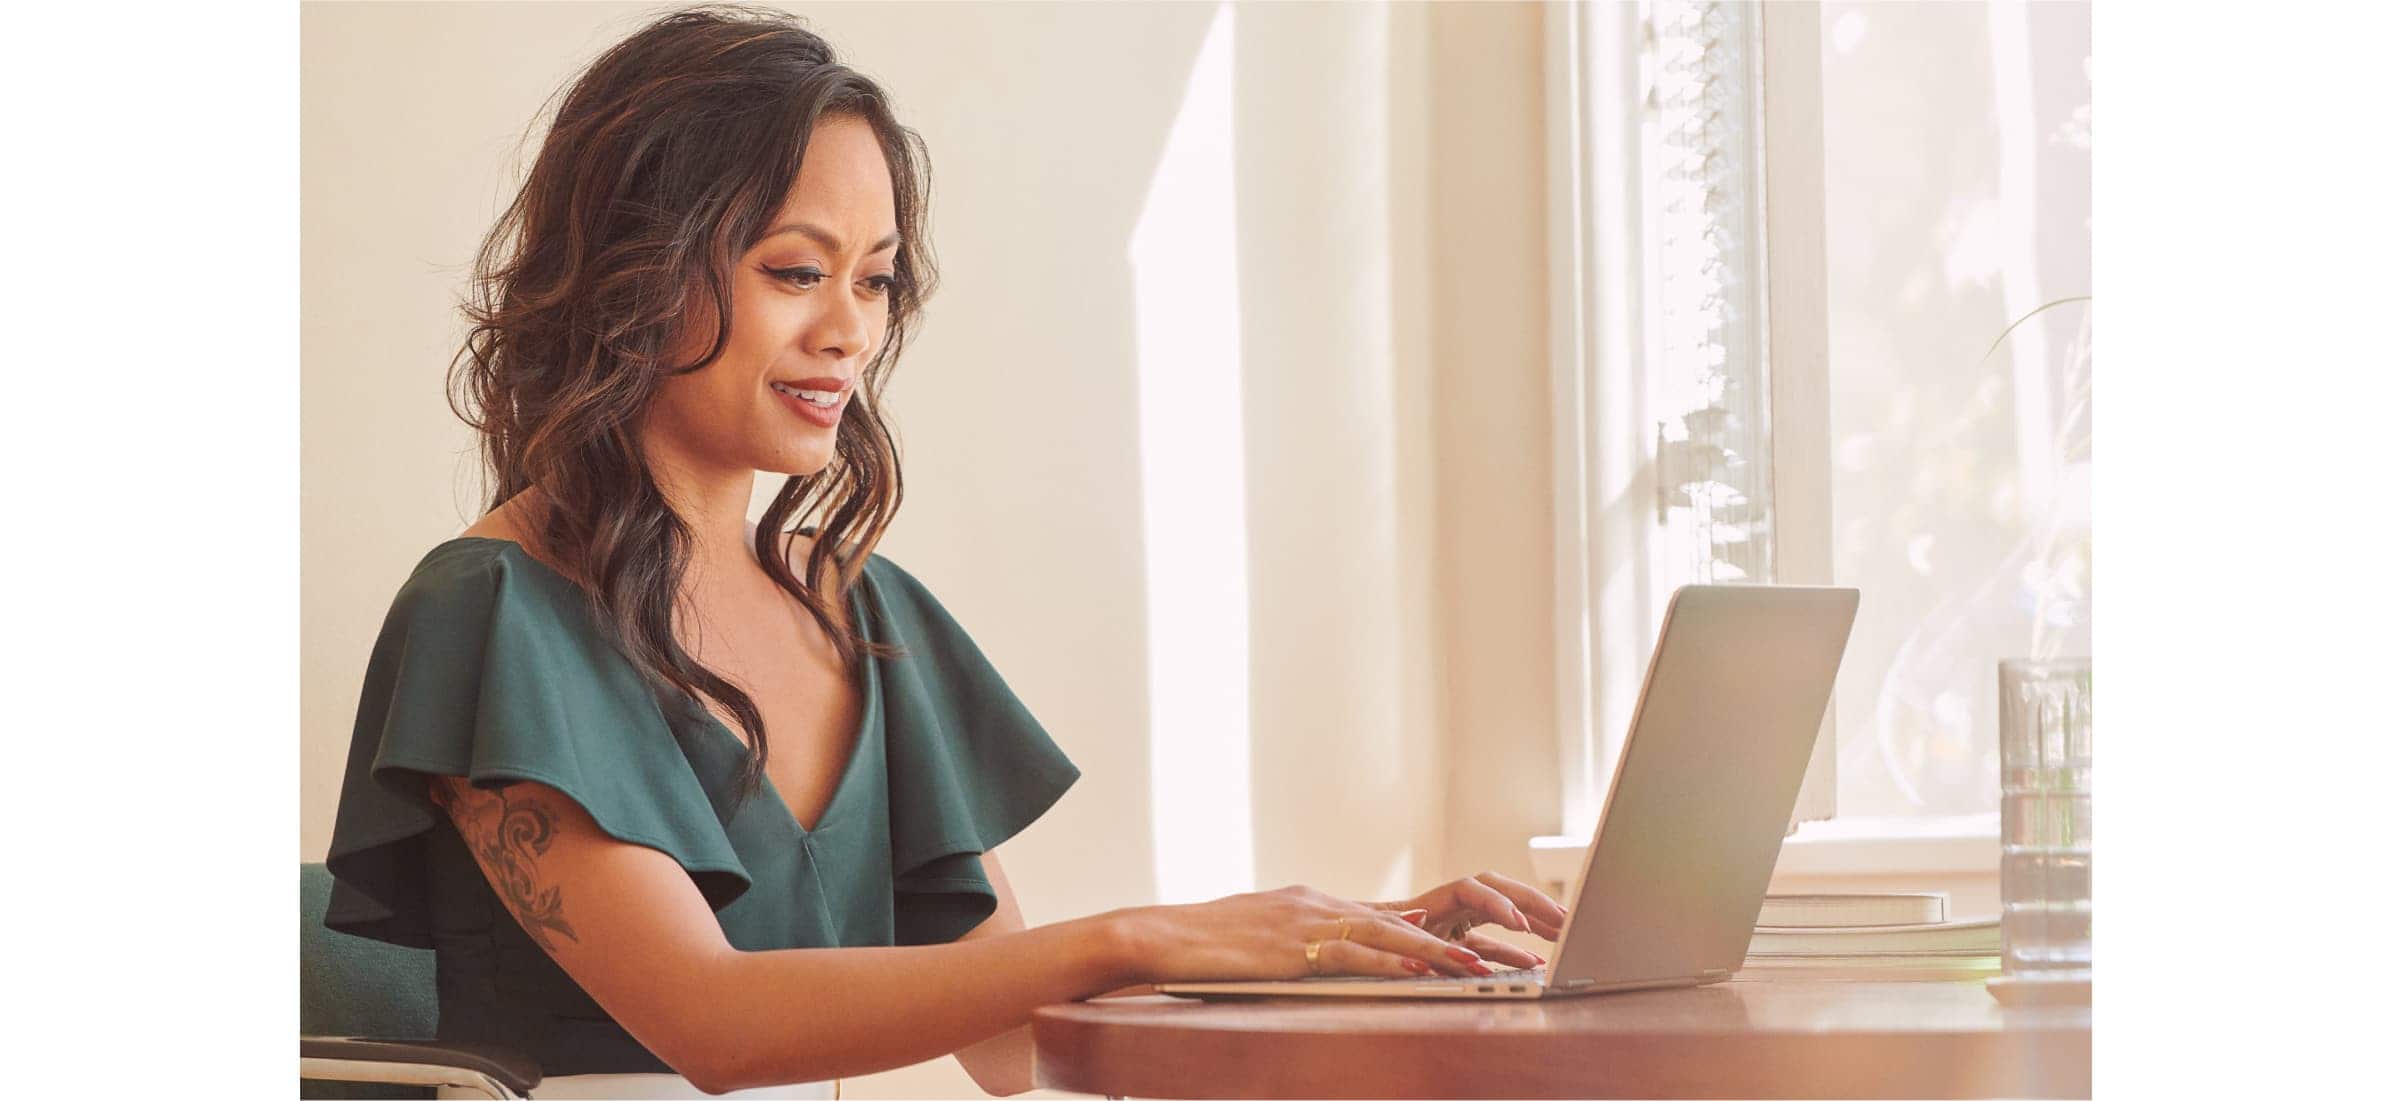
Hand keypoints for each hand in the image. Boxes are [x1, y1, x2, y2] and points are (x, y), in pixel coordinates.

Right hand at [1116, 885, 1503, 984]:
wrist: (1160, 935)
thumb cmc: (1202, 946)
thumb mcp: (1260, 940)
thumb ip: (1298, 945)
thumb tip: (1325, 959)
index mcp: (1311, 905)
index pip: (1381, 919)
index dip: (1426, 935)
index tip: (1466, 946)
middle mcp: (1317, 906)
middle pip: (1398, 922)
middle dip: (1448, 942)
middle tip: (1491, 954)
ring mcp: (1306, 922)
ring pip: (1385, 934)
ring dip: (1435, 954)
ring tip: (1476, 969)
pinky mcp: (1293, 946)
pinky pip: (1351, 953)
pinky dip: (1389, 961)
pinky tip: (1418, 971)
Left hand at [1364, 871, 1567, 970]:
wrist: (1336, 949)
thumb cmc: (1355, 944)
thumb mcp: (1373, 940)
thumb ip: (1393, 930)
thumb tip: (1417, 917)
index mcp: (1425, 903)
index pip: (1473, 889)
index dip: (1498, 902)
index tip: (1519, 924)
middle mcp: (1441, 909)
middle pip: (1497, 893)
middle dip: (1532, 902)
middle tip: (1564, 918)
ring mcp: (1448, 926)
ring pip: (1499, 917)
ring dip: (1532, 922)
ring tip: (1563, 933)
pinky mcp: (1450, 947)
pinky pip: (1488, 946)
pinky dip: (1512, 953)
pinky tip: (1534, 962)